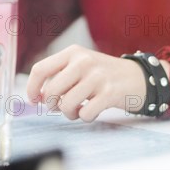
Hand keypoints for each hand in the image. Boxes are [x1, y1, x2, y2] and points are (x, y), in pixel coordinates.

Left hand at [27, 45, 169, 121]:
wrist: (137, 77)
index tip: (34, 100)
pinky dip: (85, 117)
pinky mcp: (110, 92)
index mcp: (72, 52)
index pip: (40, 69)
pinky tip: (91, 110)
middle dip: (52, 105)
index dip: (32, 88)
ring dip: (69, 113)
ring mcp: (97, 76)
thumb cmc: (102, 75)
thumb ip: (59, 75)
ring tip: (77, 109)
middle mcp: (83, 61)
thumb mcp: (80, 65)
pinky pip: (85, 114)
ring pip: (66, 104)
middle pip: (50, 91)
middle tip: (60, 106)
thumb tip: (37, 96)